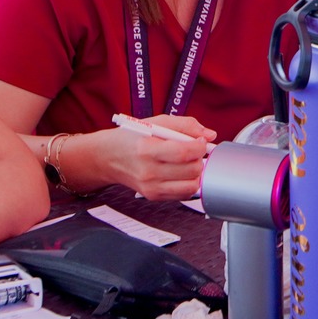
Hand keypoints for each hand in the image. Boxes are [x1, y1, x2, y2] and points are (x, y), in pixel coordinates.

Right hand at [98, 115, 214, 200]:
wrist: (108, 157)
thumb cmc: (131, 139)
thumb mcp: (155, 122)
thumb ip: (185, 125)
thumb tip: (209, 134)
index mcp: (147, 149)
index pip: (184, 153)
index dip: (199, 146)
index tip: (200, 141)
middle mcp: (148, 172)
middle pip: (191, 170)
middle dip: (199, 158)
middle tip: (194, 151)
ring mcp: (151, 187)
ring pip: (191, 186)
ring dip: (196, 173)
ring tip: (188, 162)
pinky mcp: (154, 196)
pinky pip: (183, 194)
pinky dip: (188, 183)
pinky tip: (180, 172)